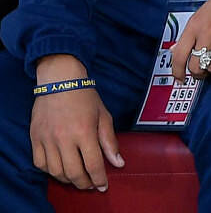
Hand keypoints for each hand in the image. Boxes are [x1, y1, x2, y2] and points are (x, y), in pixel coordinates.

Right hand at [29, 55, 121, 191]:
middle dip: (84, 183)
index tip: (103, 186)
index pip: (93, 164)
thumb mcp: (104, 116)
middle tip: (91, 185)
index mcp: (84, 132)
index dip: (99, 179)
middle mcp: (64, 138)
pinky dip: (50, 171)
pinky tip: (60, 169)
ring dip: (68, 180)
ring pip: (56, 171)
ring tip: (77, 178)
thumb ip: (110, 141)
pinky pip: (40, 164)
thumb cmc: (85, 97)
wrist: (60, 81)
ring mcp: (47, 139)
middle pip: (74, 172)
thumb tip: (118, 163)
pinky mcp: (35, 138)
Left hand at [169, 0, 210, 80]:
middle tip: (204, 72)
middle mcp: (207, 33)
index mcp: (194, 25)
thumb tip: (175, 49)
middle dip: (200, 73)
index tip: (180, 78)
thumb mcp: (202, 13)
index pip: (178, 55)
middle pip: (196, 66)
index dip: (177, 71)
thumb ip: (190, 32)